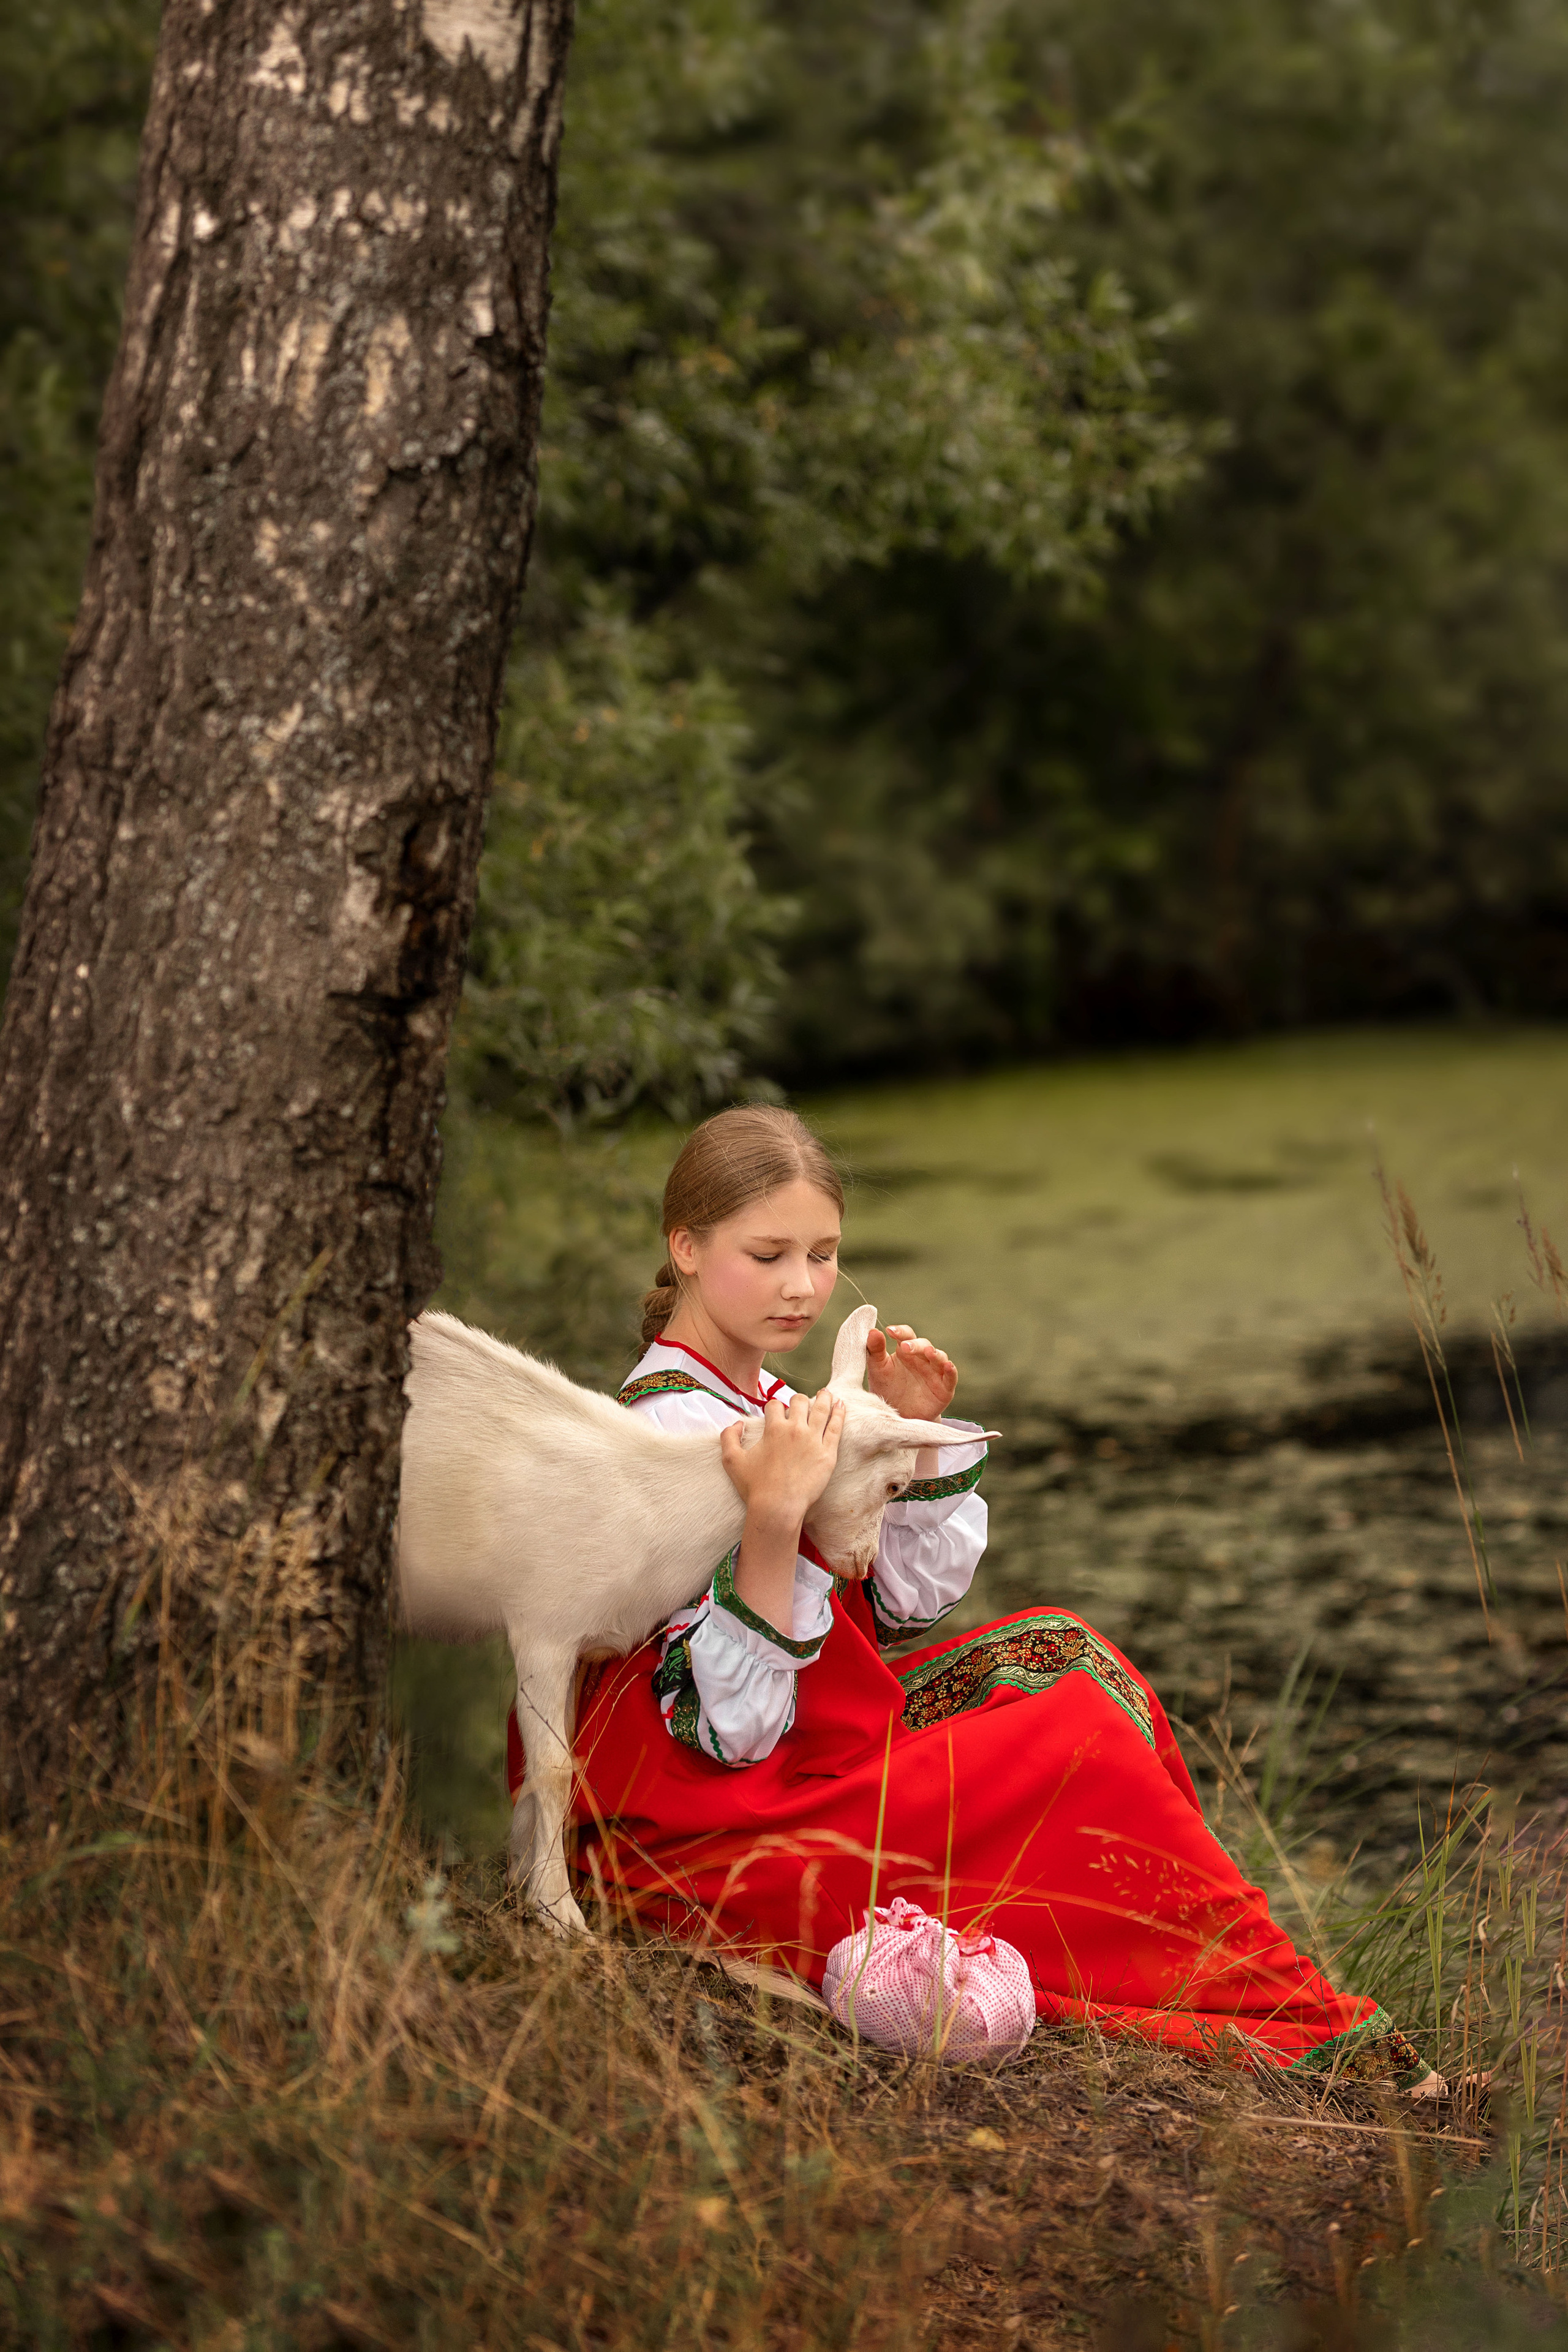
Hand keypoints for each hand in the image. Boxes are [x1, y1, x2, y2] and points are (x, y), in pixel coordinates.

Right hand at [720, 1390, 846, 1530]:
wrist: (778, 1508)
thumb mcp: (731, 1461)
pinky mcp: (828, 1453)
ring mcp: (814, 1440)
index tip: (775, 1413)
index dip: (773, 1407)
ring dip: (823, 1398)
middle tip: (800, 1403)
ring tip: (826, 1393)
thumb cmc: (754, 1487)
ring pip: (821, 1409)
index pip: (774, 1405)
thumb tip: (737, 1423)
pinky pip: (836, 1427)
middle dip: (798, 1400)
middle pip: (799, 1402)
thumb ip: (728, 1437)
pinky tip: (840, 1404)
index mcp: (773, 1429)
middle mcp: (795, 1429)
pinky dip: (839, 1413)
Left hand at [865, 1324, 957, 1419]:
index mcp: (906, 1350)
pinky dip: (951, 1371)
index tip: (889, 1330)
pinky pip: (951, 1377)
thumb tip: (872, 1331)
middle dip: (916, 1345)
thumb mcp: (878, 1370)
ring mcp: (935, 1372)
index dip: (900, 1332)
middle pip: (924, 1345)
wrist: (898, 1416)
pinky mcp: (945, 1388)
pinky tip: (948, 1366)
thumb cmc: (887, 1388)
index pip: (906, 1335)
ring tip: (929, 1351)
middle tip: (905, 1346)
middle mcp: (923, 1358)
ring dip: (936, 1354)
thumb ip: (874, 1351)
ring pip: (940, 1357)